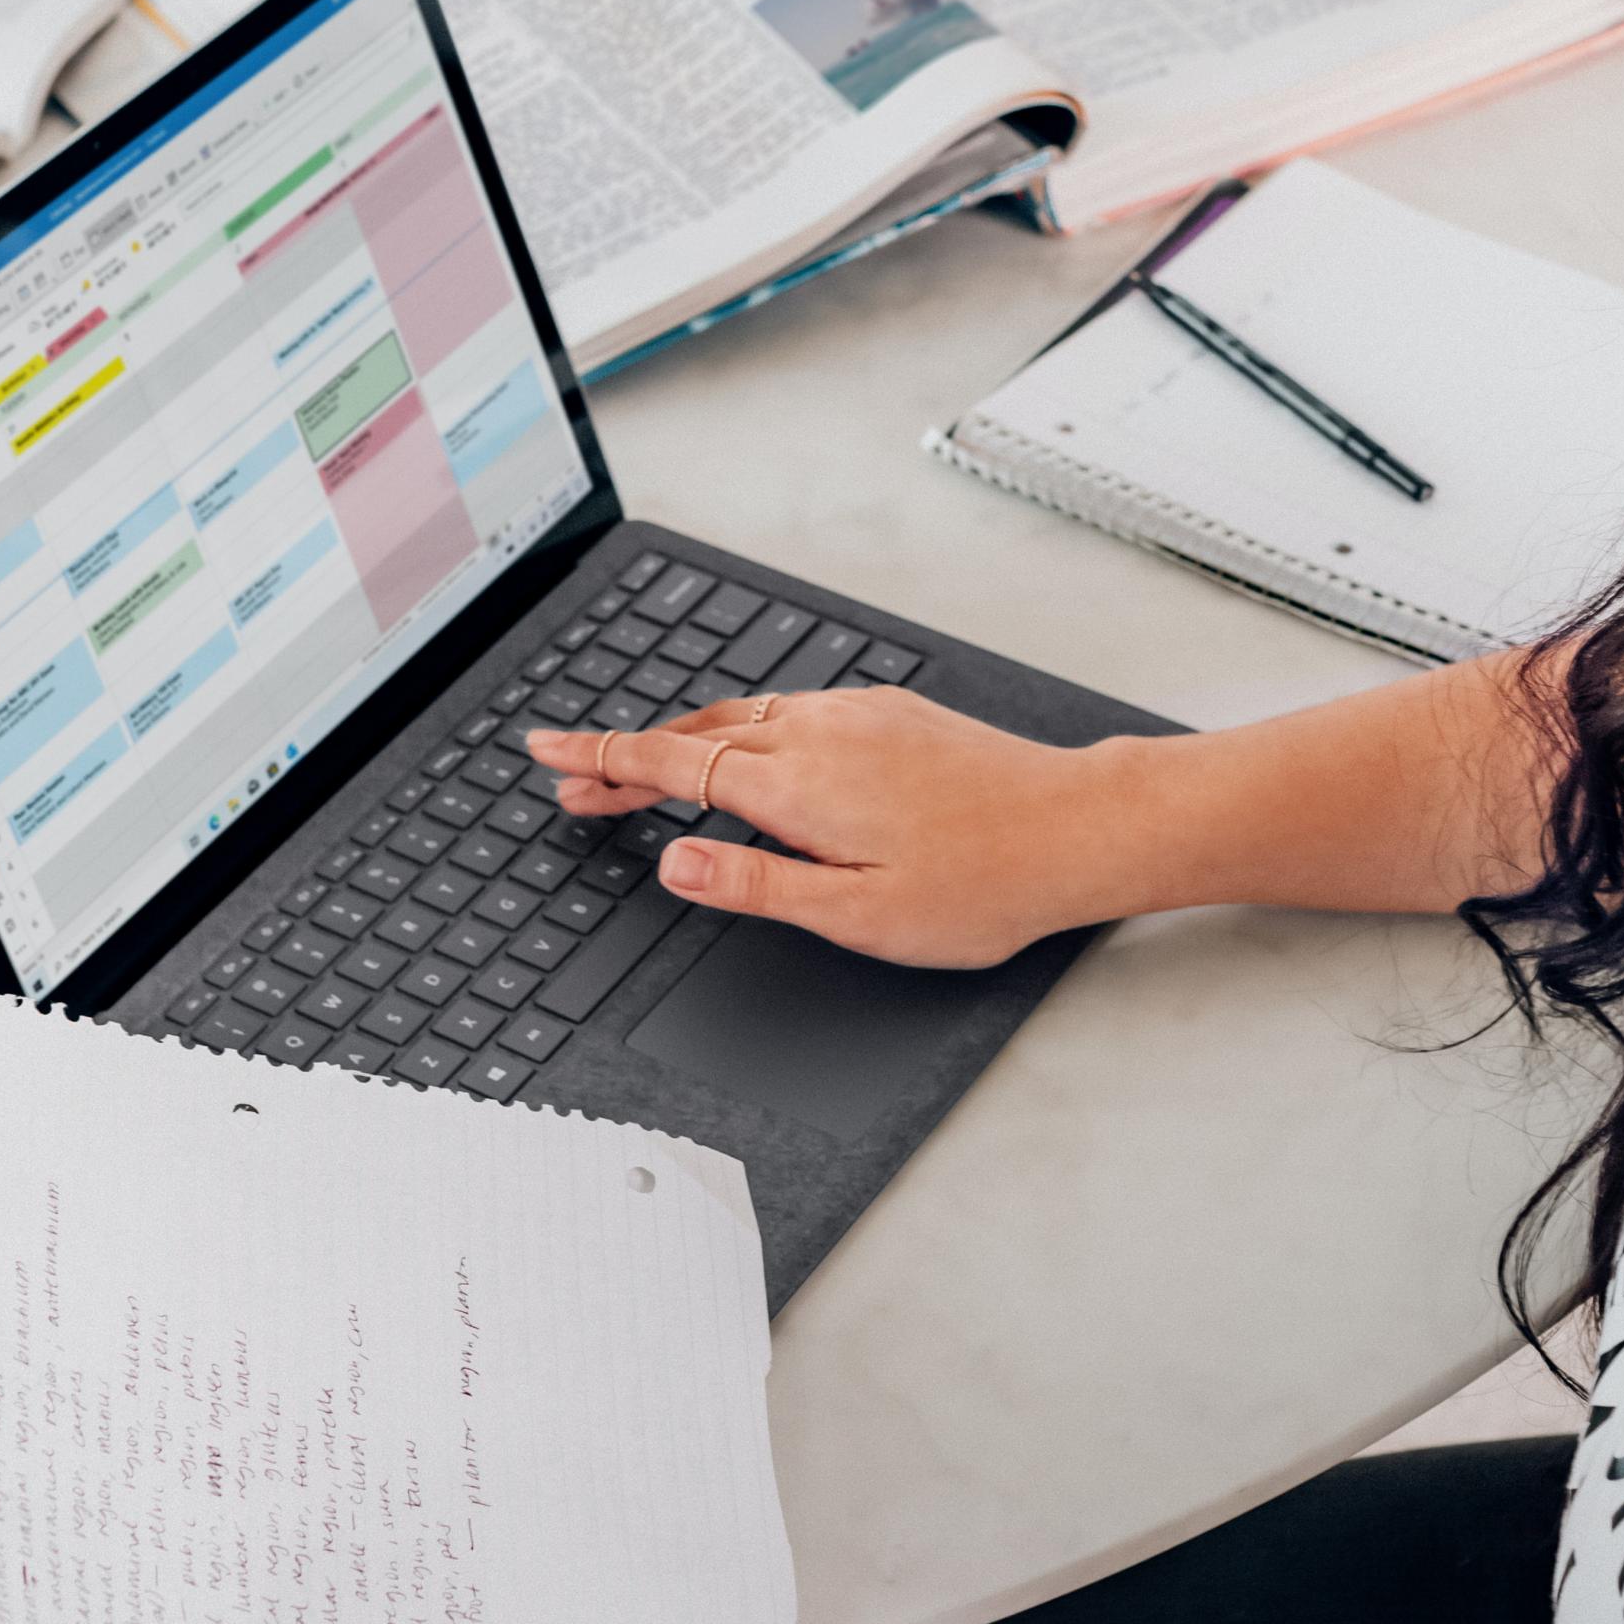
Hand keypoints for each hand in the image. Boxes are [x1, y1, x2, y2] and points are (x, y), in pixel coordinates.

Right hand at [525, 688, 1147, 966]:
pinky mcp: (888, 711)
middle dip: (625, 757)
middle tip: (575, 783)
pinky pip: (787, 709)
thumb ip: (756, 885)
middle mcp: (818, 731)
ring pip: (740, 717)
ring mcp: (855, 713)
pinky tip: (744, 753)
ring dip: (681, 742)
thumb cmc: (981, 884)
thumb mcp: (856, 914)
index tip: (547, 751)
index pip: (669, 764)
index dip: (600, 759)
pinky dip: (739, 730)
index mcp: (797, 784)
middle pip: (693, 735)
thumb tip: (675, 863)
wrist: (1076, 826)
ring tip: (643, 773)